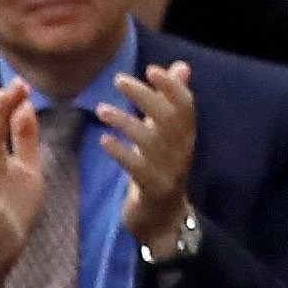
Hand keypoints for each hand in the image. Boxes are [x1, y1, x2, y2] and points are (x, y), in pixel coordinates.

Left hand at [92, 57, 202, 256]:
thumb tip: (181, 66)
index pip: (186, 105)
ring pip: (149, 139)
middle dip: (143, 95)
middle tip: (118, 80)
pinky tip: (103, 140)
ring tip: (101, 110)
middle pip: (166, 117)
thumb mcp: (167, 136)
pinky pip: (136, 166)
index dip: (171, 86)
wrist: (163, 221)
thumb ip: (170, 103)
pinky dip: (119, 151)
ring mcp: (169, 171)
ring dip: (124, 120)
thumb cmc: (160, 171)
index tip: (151, 69)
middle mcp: (182, 151)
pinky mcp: (153, 189)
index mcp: (186, 136)